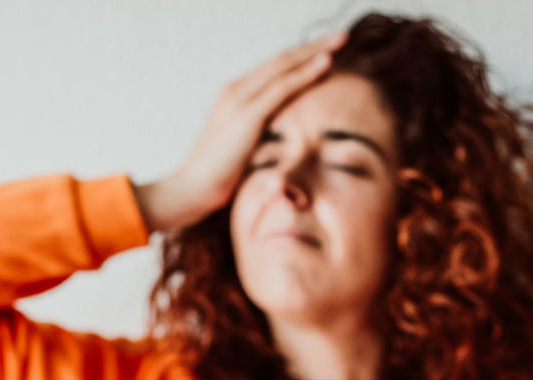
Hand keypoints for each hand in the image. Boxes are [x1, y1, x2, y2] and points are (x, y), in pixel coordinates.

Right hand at [134, 29, 347, 231]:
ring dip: (315, 51)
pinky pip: (282, 87)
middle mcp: (234, 89)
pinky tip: (326, 63)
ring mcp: (239, 99)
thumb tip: (283, 143)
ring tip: (341, 40)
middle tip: (341, 36)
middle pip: (281, 58)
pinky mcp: (246, 114)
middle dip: (313, 45)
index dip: (300, 57)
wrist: (190, 190)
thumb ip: (260, 138)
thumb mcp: (243, 150)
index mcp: (234, 96)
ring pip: (283, 65)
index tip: (326, 52)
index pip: (273, 69)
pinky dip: (305, 72)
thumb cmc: (217, 179)